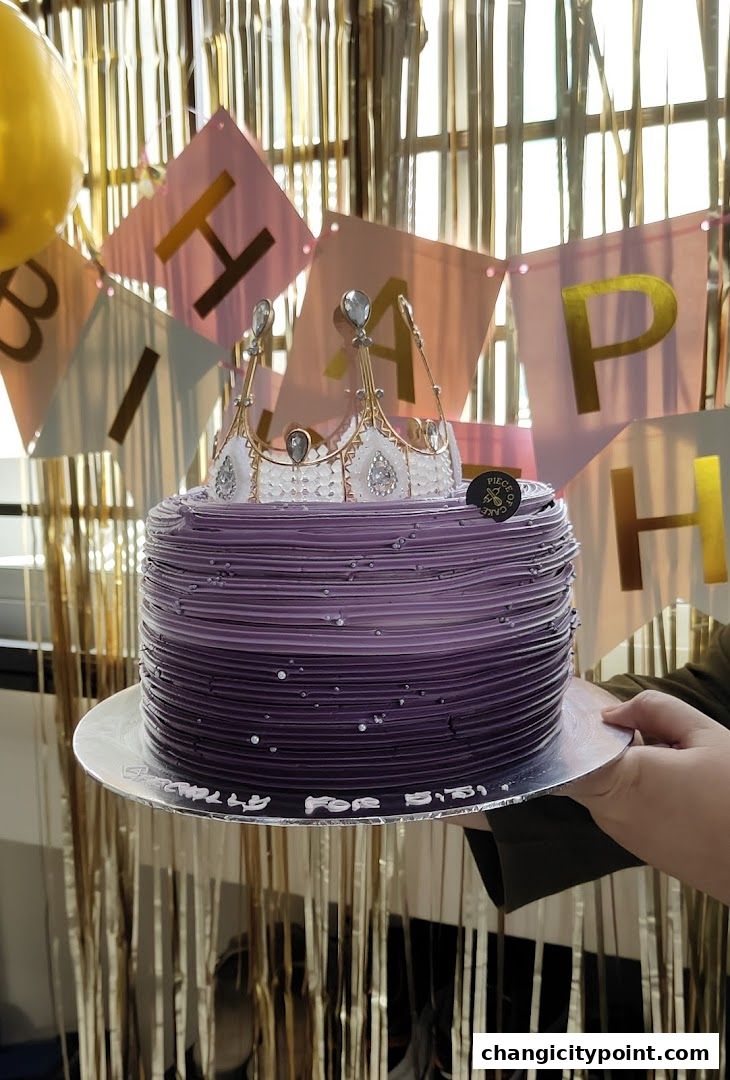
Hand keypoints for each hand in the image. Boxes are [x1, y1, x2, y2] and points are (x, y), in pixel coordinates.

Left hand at [564, 690, 729, 903]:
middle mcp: (611, 814)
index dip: (566, 728)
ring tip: (671, 757)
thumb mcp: (704, 735)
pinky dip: (639, 788)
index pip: (566, 755)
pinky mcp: (640, 849)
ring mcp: (624, 836)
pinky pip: (624, 806)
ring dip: (627, 765)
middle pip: (588, 764)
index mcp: (621, 782)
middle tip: (647, 728)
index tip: (572, 706)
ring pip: (606, 784)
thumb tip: (612, 713)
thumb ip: (652, 710)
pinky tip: (676, 783)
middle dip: (609, 742)